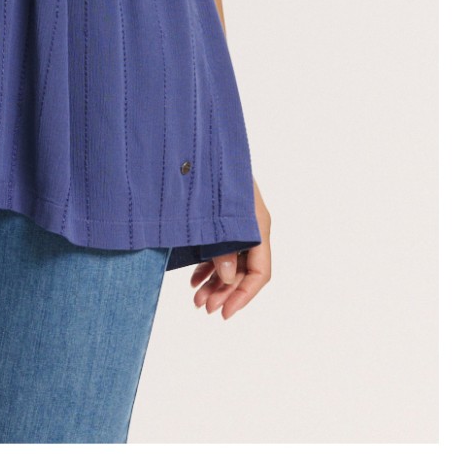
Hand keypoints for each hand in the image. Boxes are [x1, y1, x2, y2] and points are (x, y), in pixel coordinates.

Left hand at [190, 179, 270, 318]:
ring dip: (215, 283)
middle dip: (224, 292)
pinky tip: (193, 279)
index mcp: (257, 225)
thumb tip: (225, 276)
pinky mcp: (222, 217)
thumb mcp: (219, 209)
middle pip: (243, 270)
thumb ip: (222, 244)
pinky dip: (207, 266)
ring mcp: (236, 222)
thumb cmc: (212, 170)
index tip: (225, 313)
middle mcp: (250, 226)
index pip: (260, 272)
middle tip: (202, 307)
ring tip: (196, 298)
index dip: (243, 296)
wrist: (201, 140)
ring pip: (230, 262)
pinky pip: (219, 249)